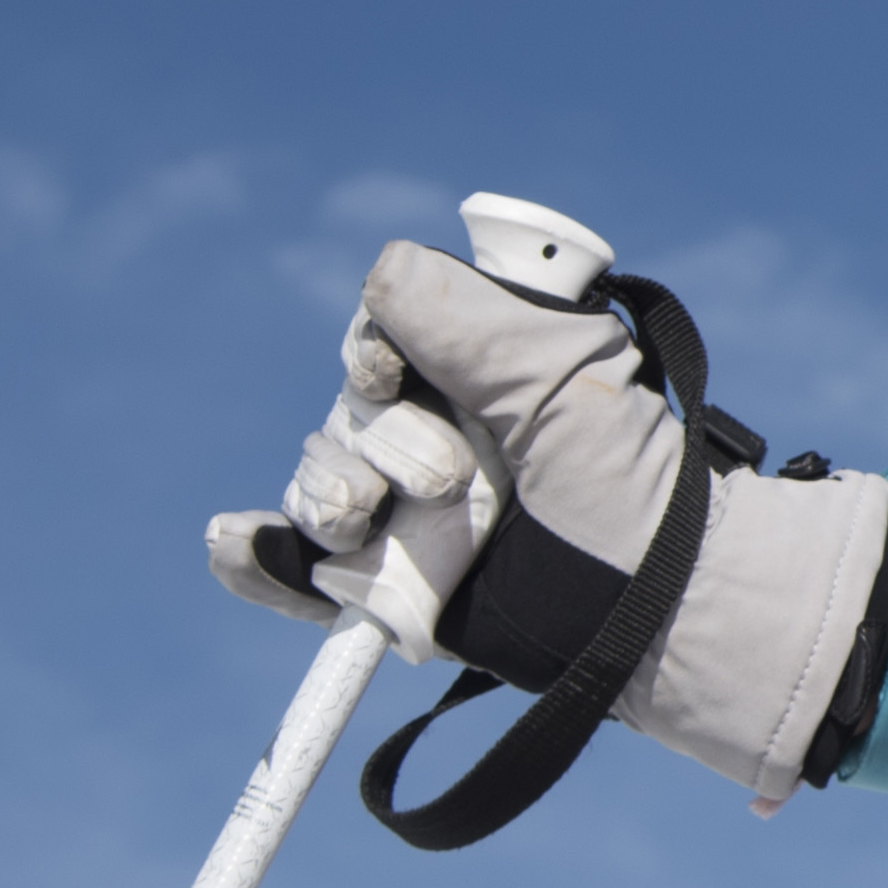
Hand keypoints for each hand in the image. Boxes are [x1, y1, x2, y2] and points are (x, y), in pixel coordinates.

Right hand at [204, 229, 887, 799]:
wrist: (650, 613)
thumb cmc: (629, 486)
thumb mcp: (562, 375)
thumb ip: (472, 317)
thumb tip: (383, 275)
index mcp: (478, 373)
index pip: (381, 338)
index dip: (374, 354)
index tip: (391, 376)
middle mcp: (436, 435)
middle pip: (347, 413)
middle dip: (385, 443)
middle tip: (454, 480)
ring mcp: (406, 513)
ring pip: (317, 481)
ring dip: (330, 497)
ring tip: (373, 522)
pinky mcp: (384, 586)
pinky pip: (288, 566)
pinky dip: (254, 557)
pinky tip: (237, 543)